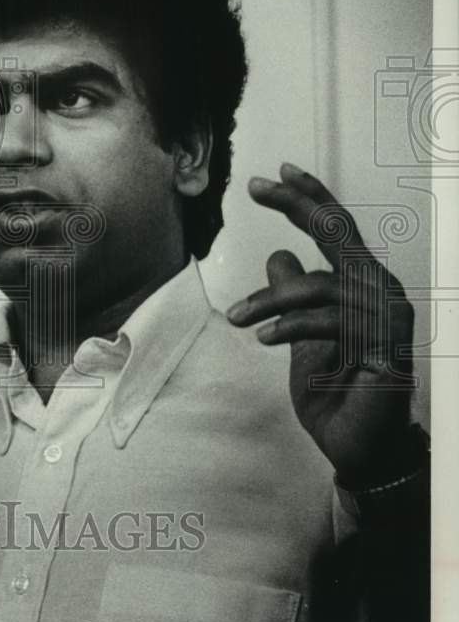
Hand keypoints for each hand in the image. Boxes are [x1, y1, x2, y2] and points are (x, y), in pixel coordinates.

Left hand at [226, 162, 415, 488]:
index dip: (310, 199)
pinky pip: (328, 323)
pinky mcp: (383, 346)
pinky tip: (266, 339)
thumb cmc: (335, 392)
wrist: (358, 448)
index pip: (337, 231)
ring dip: (269, 301)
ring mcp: (386, 318)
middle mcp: (380, 291)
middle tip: (255, 187)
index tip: (277, 174)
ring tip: (236, 319)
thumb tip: (278, 255)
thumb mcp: (301, 335)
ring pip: (320, 286)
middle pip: (339, 233)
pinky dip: (291, 328)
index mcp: (362, 285)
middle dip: (297, 205)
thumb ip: (294, 295)